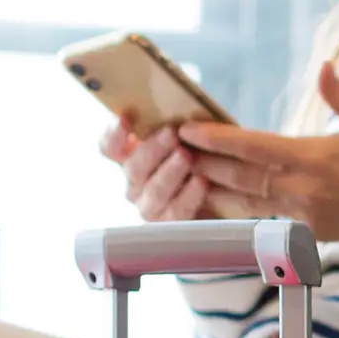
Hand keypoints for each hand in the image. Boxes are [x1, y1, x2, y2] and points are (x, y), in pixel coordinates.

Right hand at [101, 115, 218, 223]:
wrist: (228, 196)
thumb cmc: (204, 158)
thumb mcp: (190, 137)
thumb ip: (176, 126)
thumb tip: (176, 110)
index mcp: (133, 157)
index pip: (110, 147)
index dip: (114, 133)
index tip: (127, 116)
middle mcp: (136, 183)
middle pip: (132, 168)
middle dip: (152, 149)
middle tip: (171, 133)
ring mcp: (150, 206)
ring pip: (152, 191)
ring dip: (169, 172)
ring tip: (186, 156)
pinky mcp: (170, 226)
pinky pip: (175, 212)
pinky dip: (188, 195)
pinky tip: (201, 181)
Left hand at [170, 64, 338, 244]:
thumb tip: (324, 67)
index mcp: (313, 160)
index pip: (252, 148)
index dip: (217, 139)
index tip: (189, 130)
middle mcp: (301, 190)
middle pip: (239, 176)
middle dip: (204, 162)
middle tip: (174, 148)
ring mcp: (301, 215)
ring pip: (245, 200)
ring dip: (213, 186)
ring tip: (187, 170)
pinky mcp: (306, 232)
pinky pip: (262, 218)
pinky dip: (236, 207)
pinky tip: (217, 198)